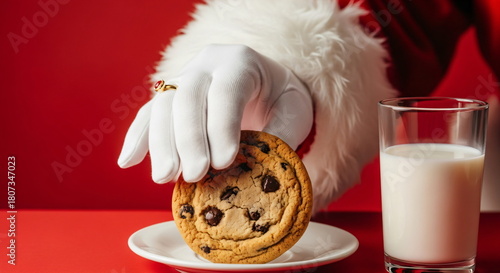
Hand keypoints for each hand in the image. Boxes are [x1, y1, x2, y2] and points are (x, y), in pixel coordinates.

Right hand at [117, 44, 312, 182]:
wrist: (267, 86)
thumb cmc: (281, 99)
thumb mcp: (294, 111)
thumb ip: (281, 134)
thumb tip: (257, 167)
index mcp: (240, 62)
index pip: (226, 90)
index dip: (221, 126)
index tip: (222, 162)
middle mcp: (207, 64)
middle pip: (188, 97)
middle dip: (189, 139)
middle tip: (194, 175)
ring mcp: (184, 78)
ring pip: (162, 105)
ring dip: (160, 143)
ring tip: (165, 177)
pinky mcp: (171, 97)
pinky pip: (148, 113)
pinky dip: (138, 137)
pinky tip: (127, 161)